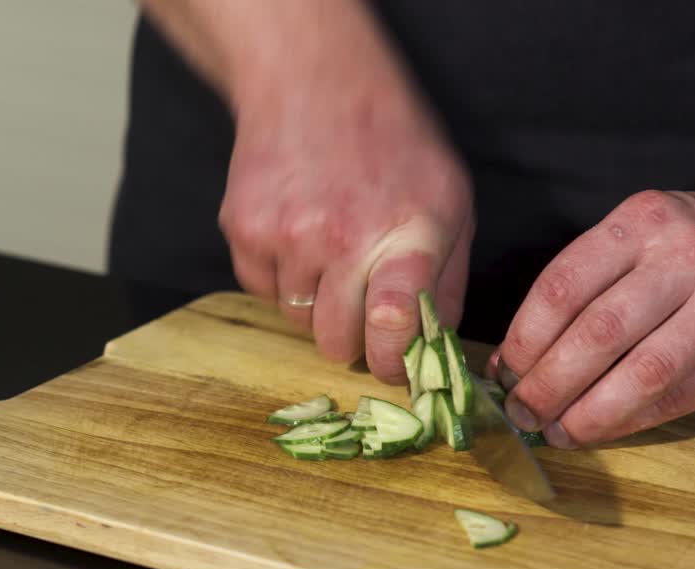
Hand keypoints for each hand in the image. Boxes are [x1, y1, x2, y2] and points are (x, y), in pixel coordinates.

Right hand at [220, 68, 472, 383]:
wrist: (313, 78)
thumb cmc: (393, 141)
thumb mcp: (450, 200)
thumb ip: (447, 278)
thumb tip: (435, 346)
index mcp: (408, 232)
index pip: (395, 322)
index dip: (392, 359)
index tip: (393, 365)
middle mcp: (344, 237)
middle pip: (337, 342)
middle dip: (353, 341)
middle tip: (363, 315)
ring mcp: (287, 234)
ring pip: (299, 320)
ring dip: (316, 305)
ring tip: (331, 254)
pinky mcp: (244, 229)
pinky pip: (262, 291)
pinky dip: (281, 280)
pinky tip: (299, 237)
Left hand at [492, 187, 694, 447]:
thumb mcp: (641, 236)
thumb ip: (586, 286)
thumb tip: (513, 359)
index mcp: (642, 221)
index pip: (565, 285)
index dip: (526, 338)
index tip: (503, 372)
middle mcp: (685, 255)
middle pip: (599, 332)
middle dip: (550, 383)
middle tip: (523, 413)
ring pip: (643, 371)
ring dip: (590, 412)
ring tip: (558, 432)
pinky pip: (679, 394)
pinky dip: (632, 419)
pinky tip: (602, 430)